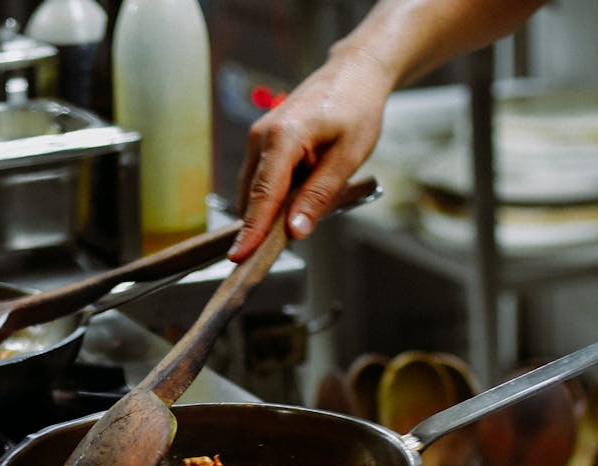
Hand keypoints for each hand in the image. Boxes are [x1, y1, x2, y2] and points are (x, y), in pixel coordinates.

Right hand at [229, 47, 395, 260]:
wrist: (354, 74)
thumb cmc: (356, 109)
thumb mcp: (347, 157)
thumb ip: (319, 195)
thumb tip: (296, 231)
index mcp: (283, 137)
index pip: (262, 195)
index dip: (252, 230)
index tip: (240, 258)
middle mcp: (262, 136)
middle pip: (252, 196)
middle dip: (260, 227)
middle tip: (276, 255)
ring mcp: (259, 137)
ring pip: (254, 190)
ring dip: (270, 212)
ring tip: (301, 220)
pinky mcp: (263, 141)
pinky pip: (262, 179)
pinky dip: (274, 197)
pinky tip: (299, 201)